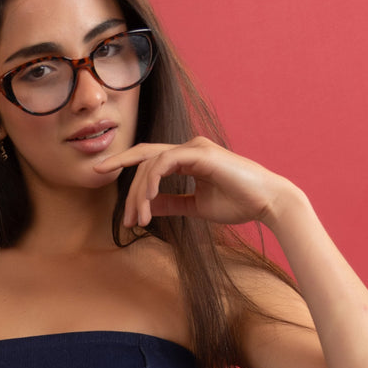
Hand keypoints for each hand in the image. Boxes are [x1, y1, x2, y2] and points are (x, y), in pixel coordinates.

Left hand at [93, 136, 294, 229]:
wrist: (267, 203)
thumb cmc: (238, 203)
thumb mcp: (196, 207)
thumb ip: (171, 203)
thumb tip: (148, 205)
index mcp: (187, 158)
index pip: (148, 159)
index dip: (124, 165)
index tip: (100, 175)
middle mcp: (188, 148)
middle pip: (144, 159)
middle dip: (125, 184)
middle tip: (122, 218)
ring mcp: (194, 148)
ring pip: (151, 163)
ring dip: (139, 194)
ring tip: (138, 220)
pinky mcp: (200, 153)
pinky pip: (164, 162)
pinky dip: (151, 181)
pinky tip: (147, 202)